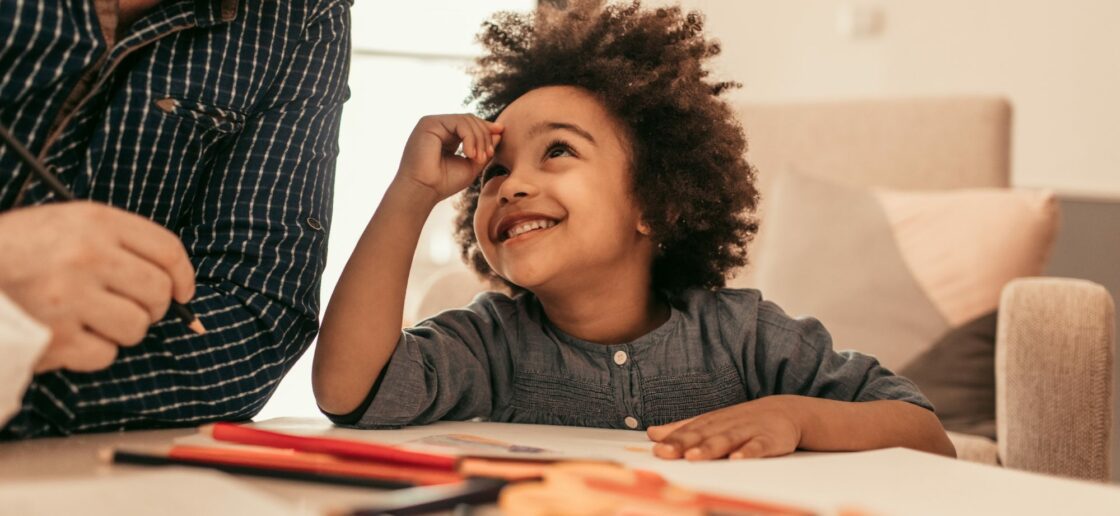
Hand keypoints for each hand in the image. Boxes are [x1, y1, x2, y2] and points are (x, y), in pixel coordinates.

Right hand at [0, 202, 195, 372]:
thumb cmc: (18, 251)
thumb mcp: (64, 224)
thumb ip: (117, 244)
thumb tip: (173, 282)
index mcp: (94, 221)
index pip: (167, 250)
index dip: (183, 276)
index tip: (183, 292)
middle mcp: (87, 256)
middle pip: (158, 293)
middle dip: (153, 307)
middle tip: (133, 308)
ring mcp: (70, 298)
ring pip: (137, 327)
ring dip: (123, 330)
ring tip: (92, 319)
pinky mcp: (56, 337)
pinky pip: (106, 354)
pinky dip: (93, 352)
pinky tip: (68, 335)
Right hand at [396, 114, 502, 201]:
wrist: (422, 191)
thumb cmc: (443, 183)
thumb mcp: (470, 165)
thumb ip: (484, 149)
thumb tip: (499, 132)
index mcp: (445, 136)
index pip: (469, 124)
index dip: (486, 127)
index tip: (501, 132)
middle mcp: (438, 127)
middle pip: (470, 120)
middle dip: (484, 136)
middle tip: (489, 154)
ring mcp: (432, 123)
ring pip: (466, 120)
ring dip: (479, 139)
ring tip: (479, 158)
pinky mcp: (429, 123)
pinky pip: (459, 123)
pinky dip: (470, 138)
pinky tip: (470, 154)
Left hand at [646, 395, 803, 460]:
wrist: (785, 411)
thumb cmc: (740, 421)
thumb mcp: (711, 422)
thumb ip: (682, 429)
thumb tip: (652, 433)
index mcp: (712, 422)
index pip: (689, 431)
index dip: (672, 441)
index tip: (657, 450)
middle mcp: (727, 425)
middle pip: (704, 435)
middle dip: (684, 444)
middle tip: (666, 453)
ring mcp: (748, 431)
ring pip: (728, 440)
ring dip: (710, 448)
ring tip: (694, 457)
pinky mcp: (769, 440)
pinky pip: (759, 447)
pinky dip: (749, 452)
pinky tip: (738, 459)